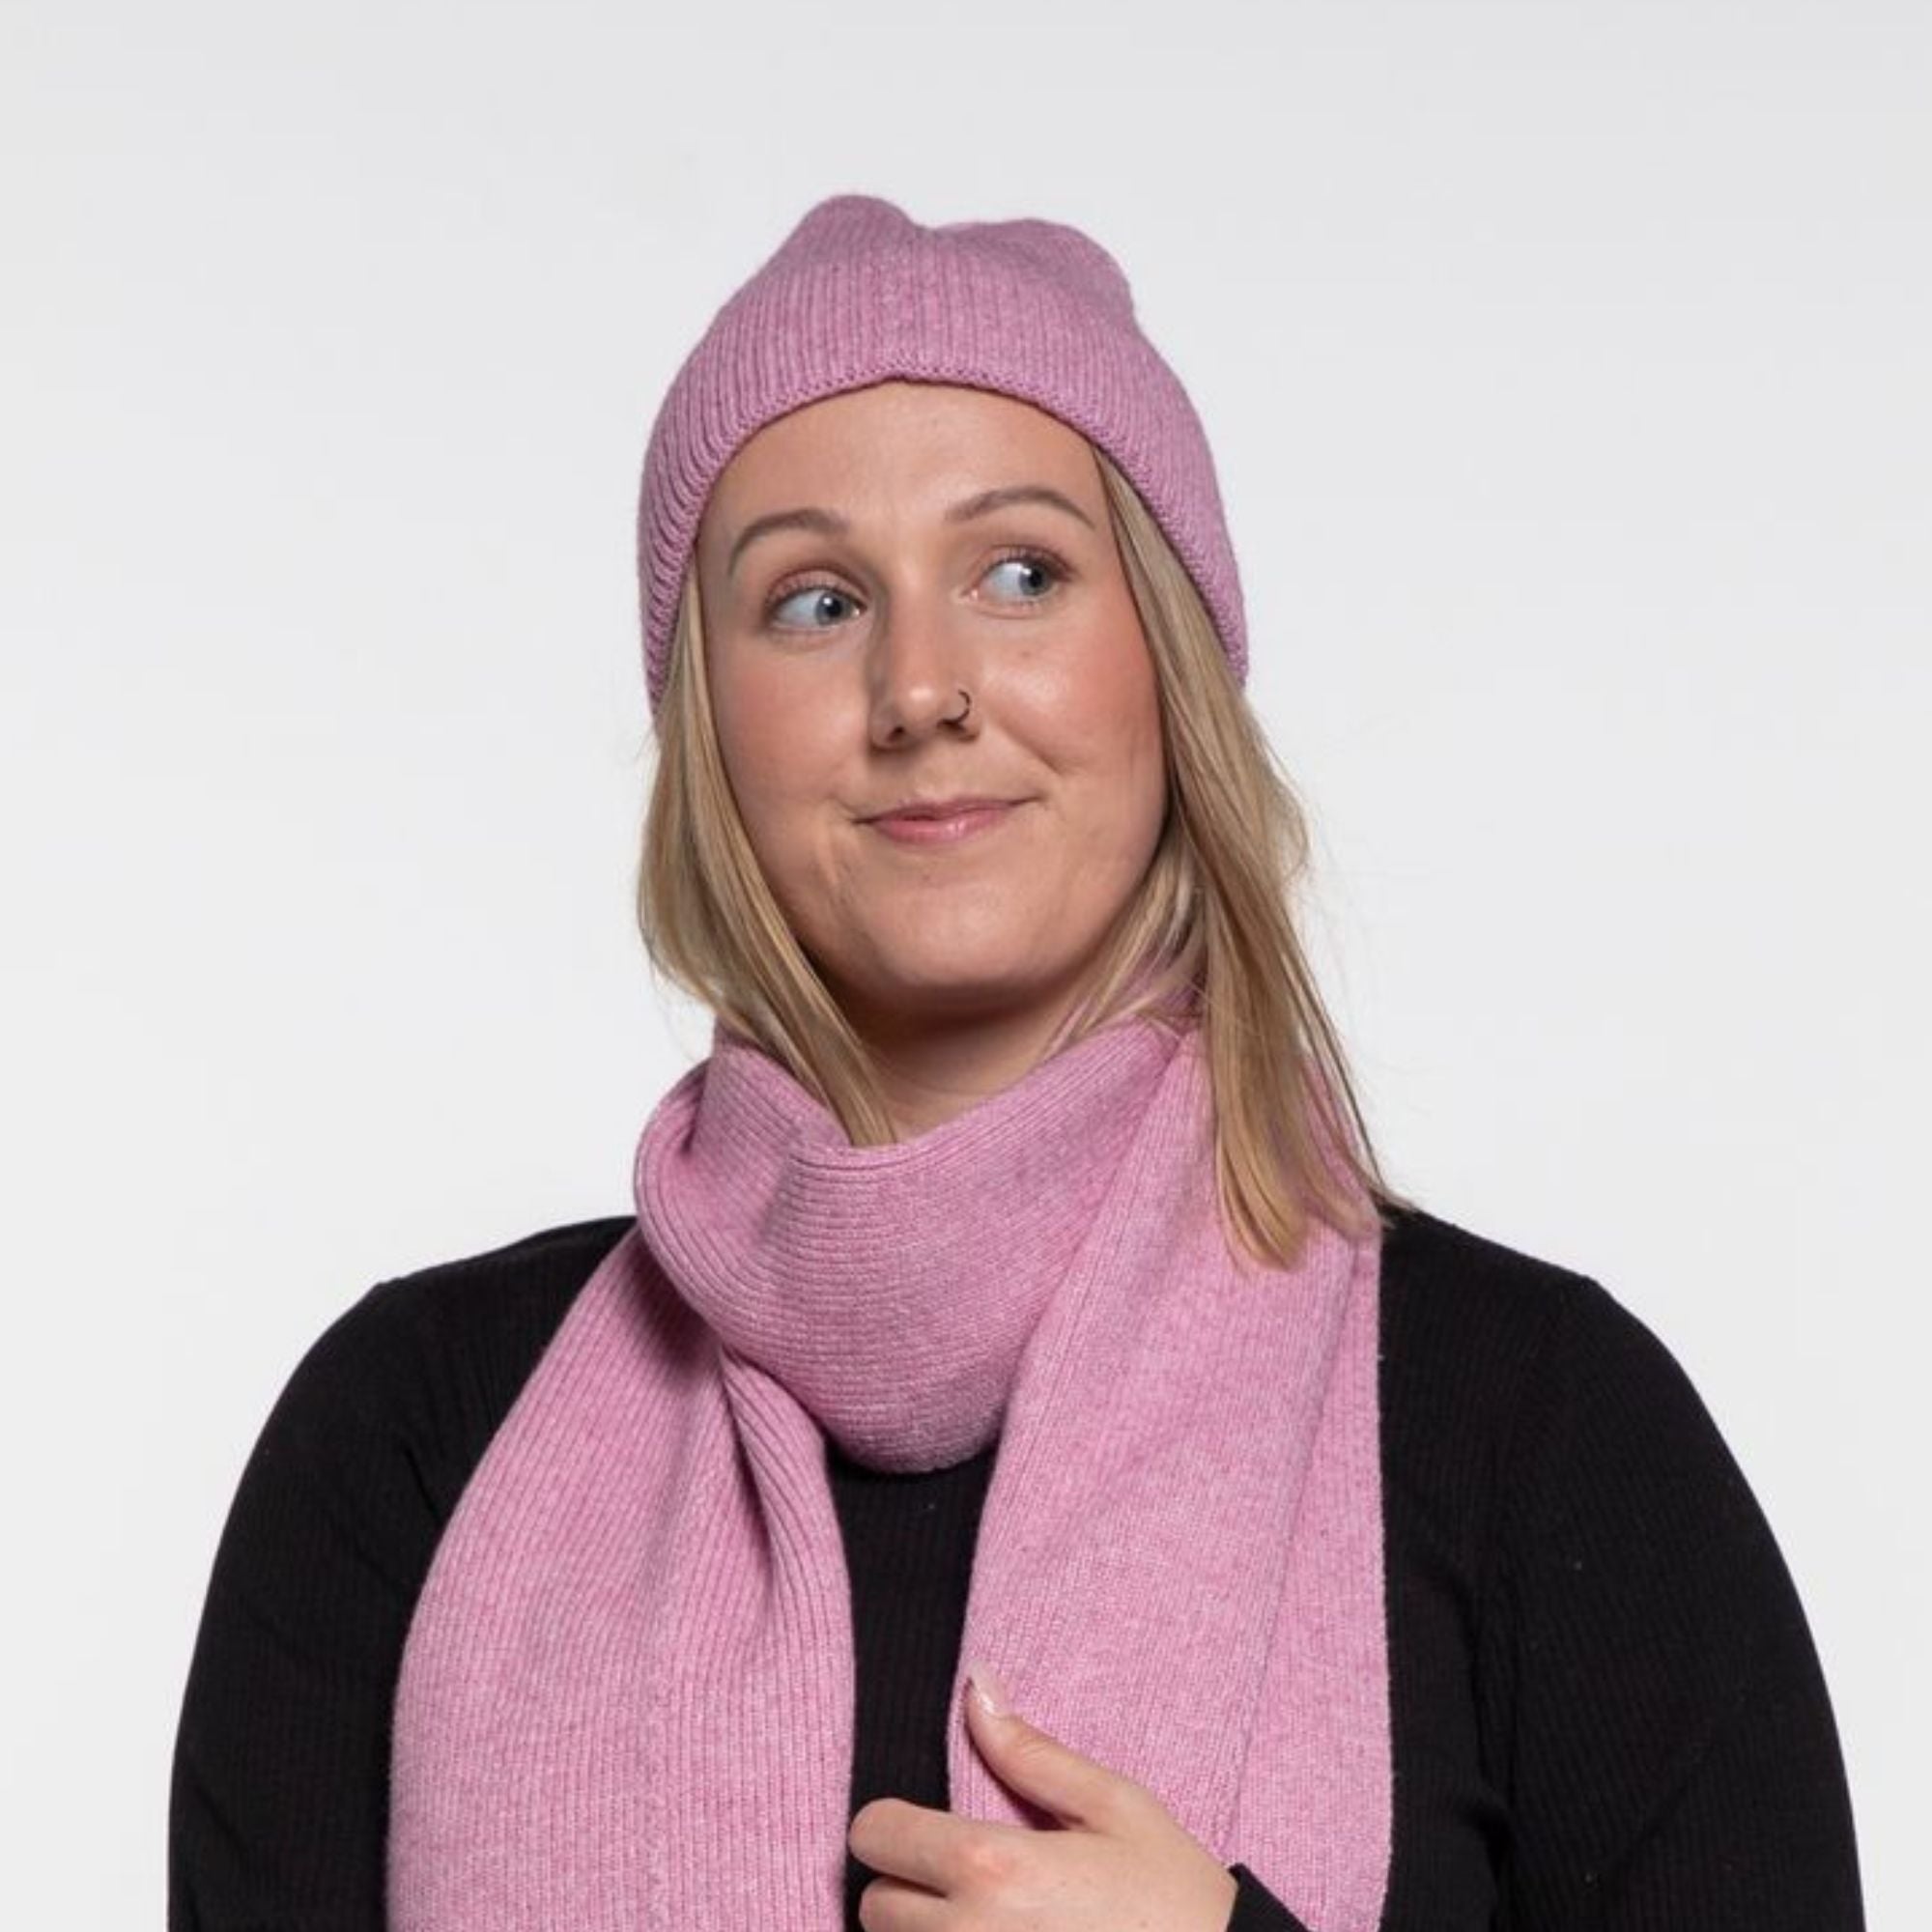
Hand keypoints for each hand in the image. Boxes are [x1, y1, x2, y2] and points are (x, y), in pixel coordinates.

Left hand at [847, 1663, 1239, 1929]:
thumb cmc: (1170, 1895)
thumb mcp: (1113, 1806)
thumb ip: (1030, 1752)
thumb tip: (977, 1687)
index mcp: (992, 1867)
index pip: (874, 1834)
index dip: (892, 1826)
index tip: (925, 1831)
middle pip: (874, 1906)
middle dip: (908, 1888)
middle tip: (964, 1884)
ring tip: (986, 1921)